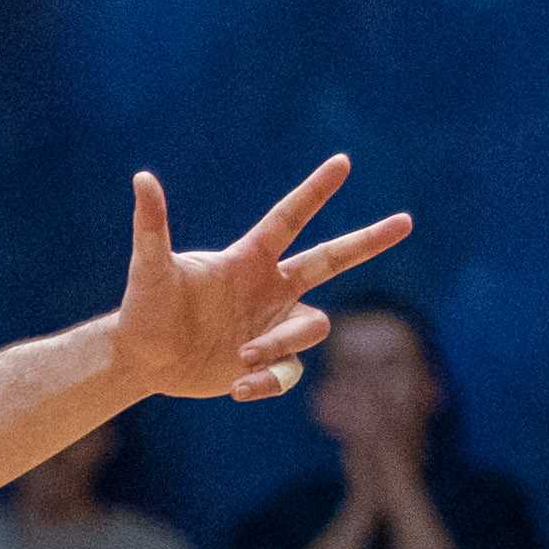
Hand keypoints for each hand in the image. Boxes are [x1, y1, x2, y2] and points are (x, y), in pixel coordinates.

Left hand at [102, 159, 413, 409]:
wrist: (143, 358)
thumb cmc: (145, 307)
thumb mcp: (150, 268)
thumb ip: (152, 226)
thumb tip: (142, 178)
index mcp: (248, 259)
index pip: (289, 219)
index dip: (315, 191)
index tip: (342, 162)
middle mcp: (270, 287)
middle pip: (331, 259)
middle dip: (368, 241)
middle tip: (406, 221)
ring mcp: (274, 324)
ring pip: (313, 327)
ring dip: (281, 343)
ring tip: (241, 356)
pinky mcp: (269, 361)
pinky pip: (288, 371)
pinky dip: (266, 381)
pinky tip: (237, 386)